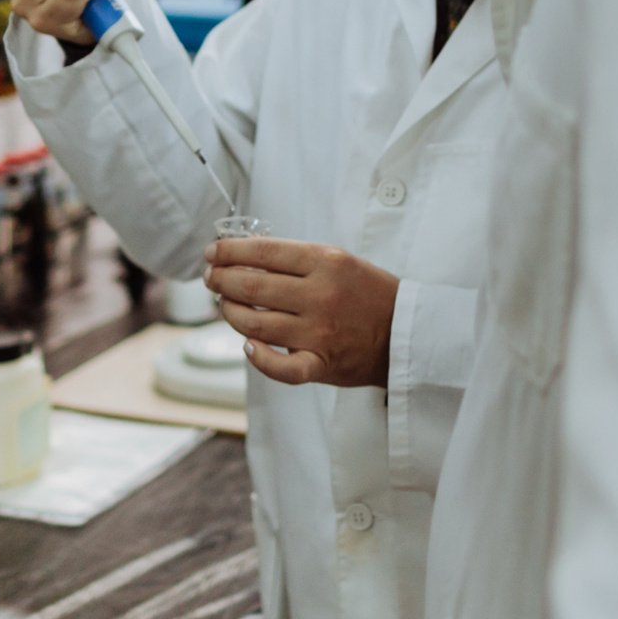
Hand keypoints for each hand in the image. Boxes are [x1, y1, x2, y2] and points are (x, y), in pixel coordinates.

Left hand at [203, 238, 398, 387]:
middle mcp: (320, 295)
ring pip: (255, 323)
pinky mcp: (320, 364)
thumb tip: (247, 256)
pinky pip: (280, 367)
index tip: (213, 252)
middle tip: (211, 278)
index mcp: (326, 262)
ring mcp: (318, 332)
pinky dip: (258, 358)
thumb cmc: (370, 295)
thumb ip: (299, 260)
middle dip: (221, 279)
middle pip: (252, 285)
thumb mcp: (341, 261)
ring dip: (230, 312)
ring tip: (225, 305)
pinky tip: (248, 346)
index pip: (264, 252)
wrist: (406, 333)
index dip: (229, 251)